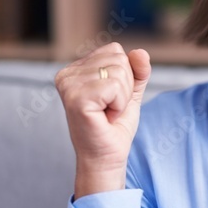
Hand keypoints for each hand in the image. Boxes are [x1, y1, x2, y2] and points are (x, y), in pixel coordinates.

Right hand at [54, 43, 150, 196]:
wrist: (107, 157)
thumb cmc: (115, 126)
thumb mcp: (130, 92)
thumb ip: (138, 70)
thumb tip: (140, 52)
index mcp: (76, 68)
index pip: (115, 50)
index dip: (125, 76)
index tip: (111, 98)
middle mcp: (67, 74)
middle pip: (119, 59)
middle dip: (125, 87)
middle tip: (110, 108)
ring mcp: (68, 85)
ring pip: (119, 71)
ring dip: (122, 98)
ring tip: (107, 113)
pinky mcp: (76, 98)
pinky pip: (114, 86)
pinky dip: (119, 104)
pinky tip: (105, 116)